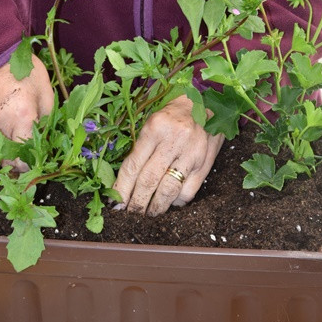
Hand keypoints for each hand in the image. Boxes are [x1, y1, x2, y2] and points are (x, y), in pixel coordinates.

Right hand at [0, 54, 54, 169]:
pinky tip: (7, 127)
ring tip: (19, 137)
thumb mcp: (47, 97)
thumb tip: (47, 146)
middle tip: (30, 156)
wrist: (0, 59)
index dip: (31, 165)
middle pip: (9, 160)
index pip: (24, 157)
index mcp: (22, 116)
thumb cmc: (28, 75)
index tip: (37, 164)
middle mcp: (0, 123)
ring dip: (9, 150)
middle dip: (20, 162)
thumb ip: (47, 125)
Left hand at [112, 95, 222, 215]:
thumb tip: (124, 183)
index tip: (115, 204)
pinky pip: (188, 192)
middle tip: (129, 215)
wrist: (206, 105)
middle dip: (137, 203)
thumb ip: (140, 149)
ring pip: (169, 190)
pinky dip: (176, 201)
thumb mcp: (152, 124)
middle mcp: (174, 140)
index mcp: (155, 128)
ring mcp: (191, 153)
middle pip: (149, 181)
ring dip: (156, 207)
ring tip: (147, 214)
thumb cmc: (172, 116)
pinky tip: (169, 202)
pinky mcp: (205, 164)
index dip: (122, 189)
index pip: (133, 166)